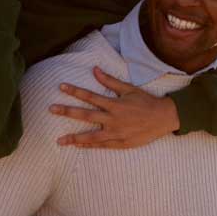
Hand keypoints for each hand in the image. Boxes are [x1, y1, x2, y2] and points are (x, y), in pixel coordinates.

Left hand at [51, 68, 181, 148]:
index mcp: (114, 104)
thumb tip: (95, 70)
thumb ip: (110, 81)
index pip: (90, 96)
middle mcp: (112, 119)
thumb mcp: (129, 89)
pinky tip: (78, 145)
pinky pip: (102, 145)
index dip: (74, 91)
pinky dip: (89, 145)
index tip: (61, 87)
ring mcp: (116, 133)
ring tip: (59, 140)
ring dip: (73, 138)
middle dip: (67, 112)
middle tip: (51, 110)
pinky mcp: (121, 143)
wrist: (164, 118)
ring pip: (91, 136)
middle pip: (85, 115)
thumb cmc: (147, 102)